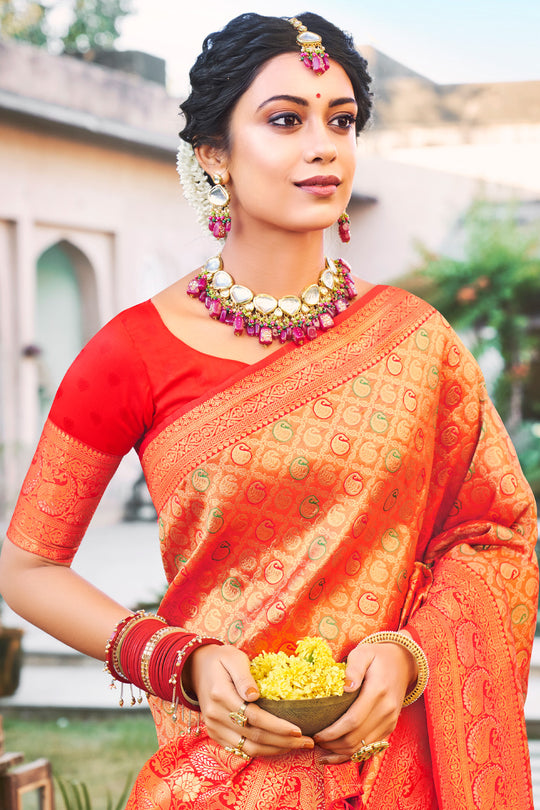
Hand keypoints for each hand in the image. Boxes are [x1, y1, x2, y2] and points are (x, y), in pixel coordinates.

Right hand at [189, 643, 313, 757]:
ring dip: (275, 750)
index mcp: (221, 695)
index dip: (277, 726)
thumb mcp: (234, 657)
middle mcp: (215, 716)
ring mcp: (213, 728)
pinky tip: (278, 746)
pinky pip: (240, 749)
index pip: (254, 717)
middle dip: (283, 742)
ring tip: (298, 746)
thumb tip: (254, 695)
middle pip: (254, 736)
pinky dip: (261, 751)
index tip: (298, 729)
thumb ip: (244, 676)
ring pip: (248, 748)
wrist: (195, 667)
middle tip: (307, 741)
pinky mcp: (215, 734)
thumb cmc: (220, 659)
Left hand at [313, 637, 416, 763]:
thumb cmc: (377, 656)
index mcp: (378, 692)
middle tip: (315, 740)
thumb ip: (354, 667)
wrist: (402, 662)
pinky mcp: (390, 727)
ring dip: (341, 752)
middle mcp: (386, 711)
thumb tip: (346, 686)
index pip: (353, 721)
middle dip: (333, 744)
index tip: (317, 734)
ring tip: (323, 748)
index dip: (333, 732)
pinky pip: (371, 748)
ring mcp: (390, 721)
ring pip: (363, 748)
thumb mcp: (363, 653)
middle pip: (356, 739)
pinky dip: (353, 755)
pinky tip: (338, 755)